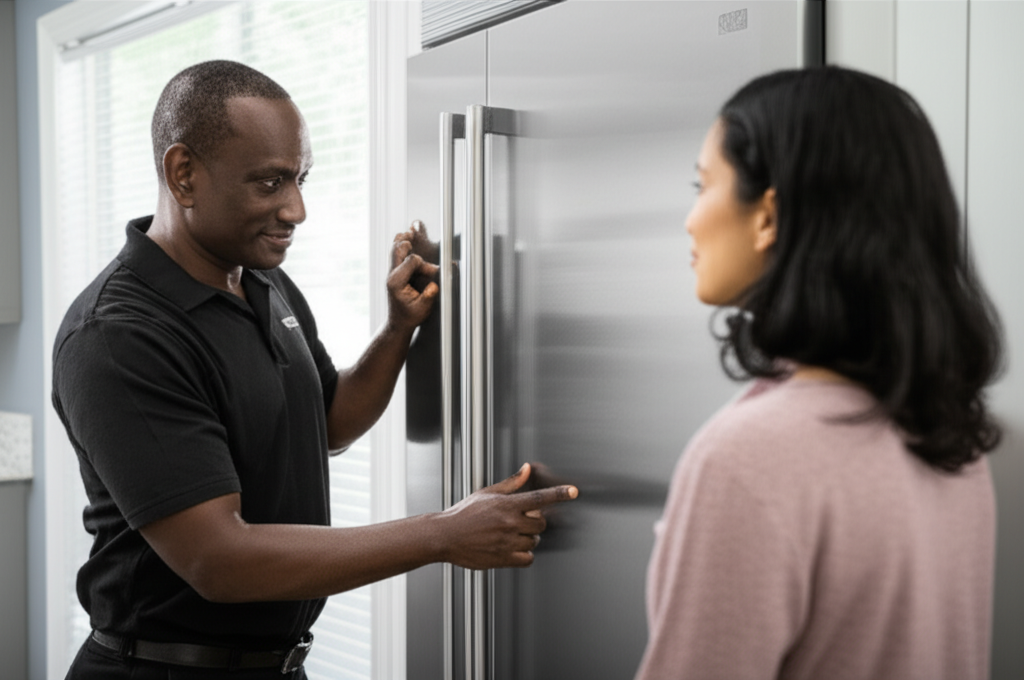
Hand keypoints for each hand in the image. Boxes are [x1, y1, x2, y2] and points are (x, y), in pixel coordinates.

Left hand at [387, 221, 439, 331]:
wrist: (399, 322)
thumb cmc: (410, 316)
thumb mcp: (422, 309)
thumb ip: (429, 296)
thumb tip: (435, 284)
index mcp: (396, 282)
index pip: (412, 261)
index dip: (426, 265)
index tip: (435, 272)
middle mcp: (392, 274)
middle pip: (398, 249)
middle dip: (409, 243)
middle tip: (416, 235)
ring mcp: (392, 272)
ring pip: (394, 248)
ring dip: (404, 240)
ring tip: (411, 231)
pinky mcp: (395, 271)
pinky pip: (396, 253)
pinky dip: (403, 245)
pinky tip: (409, 238)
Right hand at [440, 463, 578, 569]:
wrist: (445, 536)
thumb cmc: (463, 514)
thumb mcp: (486, 493)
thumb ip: (511, 483)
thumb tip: (526, 469)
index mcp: (506, 504)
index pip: (540, 497)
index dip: (560, 493)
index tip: (574, 491)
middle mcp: (509, 523)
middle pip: (541, 523)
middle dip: (535, 521)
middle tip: (522, 521)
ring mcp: (507, 542)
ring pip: (534, 541)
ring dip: (529, 538)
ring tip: (513, 535)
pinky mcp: (503, 558)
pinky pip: (527, 559)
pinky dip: (525, 555)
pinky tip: (514, 548)